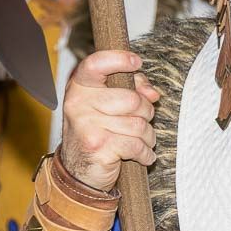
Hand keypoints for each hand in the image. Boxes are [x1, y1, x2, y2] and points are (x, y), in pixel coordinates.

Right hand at [60, 50, 159, 191]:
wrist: (78, 171)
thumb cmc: (98, 131)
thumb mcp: (109, 104)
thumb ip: (131, 89)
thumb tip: (152, 93)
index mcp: (80, 87)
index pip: (96, 64)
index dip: (118, 59)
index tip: (136, 62)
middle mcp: (79, 104)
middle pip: (132, 100)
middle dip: (146, 112)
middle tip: (141, 120)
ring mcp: (87, 126)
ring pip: (138, 124)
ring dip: (147, 136)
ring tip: (140, 140)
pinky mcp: (98, 147)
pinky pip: (137, 145)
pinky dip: (146, 153)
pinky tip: (143, 155)